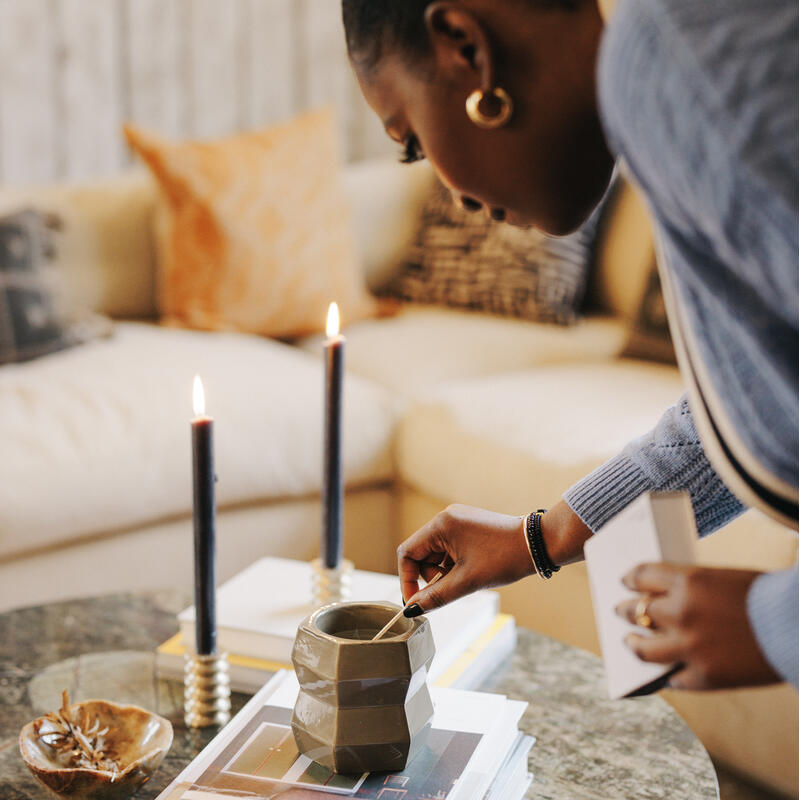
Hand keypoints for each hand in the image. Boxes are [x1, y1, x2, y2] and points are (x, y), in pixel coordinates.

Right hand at [397, 504, 534, 613]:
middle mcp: (446, 518)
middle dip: (429, 576)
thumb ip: (436, 596)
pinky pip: (448, 549)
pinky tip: (470, 572)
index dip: (408, 579)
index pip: (407, 553)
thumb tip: (413, 609)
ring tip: (464, 580)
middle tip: (448, 590)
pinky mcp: (467, 527)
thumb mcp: (467, 582)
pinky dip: (453, 565)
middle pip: (420, 553)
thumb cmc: (504, 558)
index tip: (415, 601)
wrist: (537, 545)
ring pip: (435, 554)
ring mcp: (457, 521)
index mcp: (441, 525)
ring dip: (442, 572)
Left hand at [616, 563, 780, 689]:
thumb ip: (692, 589)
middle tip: (620, 610)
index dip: (630, 578)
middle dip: (625, 610)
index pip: (642, 575)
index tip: (625, 581)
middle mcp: (683, 612)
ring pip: (643, 648)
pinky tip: (665, 674)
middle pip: (637, 610)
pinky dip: (669, 675)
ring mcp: (691, 647)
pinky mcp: (705, 677)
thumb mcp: (723, 579)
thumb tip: (665, 598)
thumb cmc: (767, 598)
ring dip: (633, 644)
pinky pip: (674, 679)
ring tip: (629, 642)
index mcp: (689, 581)